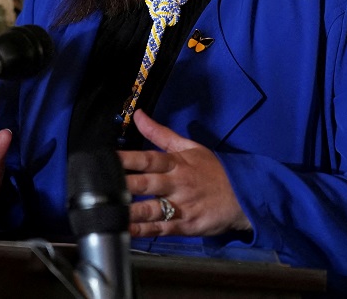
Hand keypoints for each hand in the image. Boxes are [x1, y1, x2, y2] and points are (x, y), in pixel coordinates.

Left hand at [118, 110, 250, 237]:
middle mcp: (177, 184)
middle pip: (147, 183)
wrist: (243, 196)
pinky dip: (144, 231)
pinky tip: (128, 231)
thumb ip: (160, 133)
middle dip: (125, 185)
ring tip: (111, 212)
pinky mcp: (186, 226)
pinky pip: (161, 229)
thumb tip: (138, 114)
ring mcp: (182, 206)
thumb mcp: (190, 147)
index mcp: (177, 163)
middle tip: (103, 187)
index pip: (149, 158)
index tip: (108, 158)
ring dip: (131, 211)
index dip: (128, 158)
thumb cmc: (213, 170)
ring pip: (152, 209)